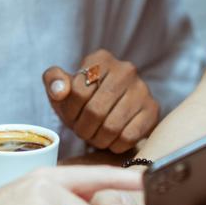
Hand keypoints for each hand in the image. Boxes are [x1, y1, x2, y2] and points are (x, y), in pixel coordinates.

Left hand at [44, 49, 158, 152]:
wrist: (112, 112)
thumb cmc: (83, 100)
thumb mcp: (62, 87)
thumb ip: (53, 81)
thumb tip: (59, 90)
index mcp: (101, 59)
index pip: (78, 91)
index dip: (69, 111)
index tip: (71, 117)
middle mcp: (125, 69)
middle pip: (94, 111)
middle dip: (83, 128)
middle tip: (82, 132)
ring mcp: (142, 89)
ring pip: (112, 126)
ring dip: (97, 139)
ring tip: (95, 136)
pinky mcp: (153, 110)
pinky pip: (128, 136)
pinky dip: (115, 145)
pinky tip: (111, 140)